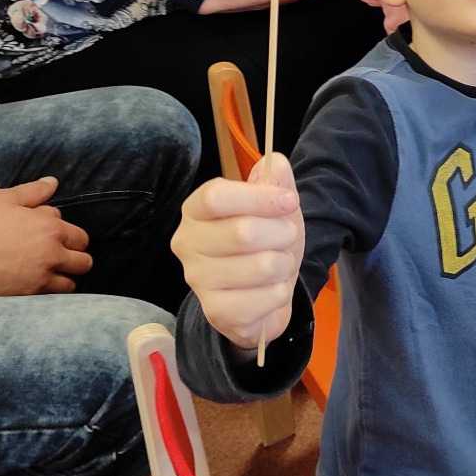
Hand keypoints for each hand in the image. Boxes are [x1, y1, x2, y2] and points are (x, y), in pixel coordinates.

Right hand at [0, 177, 91, 294]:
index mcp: (51, 228)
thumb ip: (34, 191)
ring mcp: (43, 275)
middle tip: (65, 260)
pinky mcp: (31, 293)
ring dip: (66, 278)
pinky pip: (54, 296)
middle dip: (76, 260)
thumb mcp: (6, 200)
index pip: (81, 238)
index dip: (74, 241)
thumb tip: (53, 182)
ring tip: (55, 274)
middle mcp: (52, 252)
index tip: (64, 243)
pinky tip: (43, 284)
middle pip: (84, 262)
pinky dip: (52, 291)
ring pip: (71, 282)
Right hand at [172, 156, 303, 352]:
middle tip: (287, 237)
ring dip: (284, 264)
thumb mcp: (274, 207)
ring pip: (261, 265)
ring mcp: (198, 281)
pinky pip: (266, 297)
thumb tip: (276, 163)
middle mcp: (187, 244)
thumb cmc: (263, 243)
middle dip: (281, 233)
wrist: (261, 295)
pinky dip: (280, 292)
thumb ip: (275, 182)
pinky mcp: (216, 312)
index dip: (260, 197)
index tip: (289, 201)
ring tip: (279, 264)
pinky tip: (270, 291)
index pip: (216, 196)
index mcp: (195, 210)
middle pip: (243, 232)